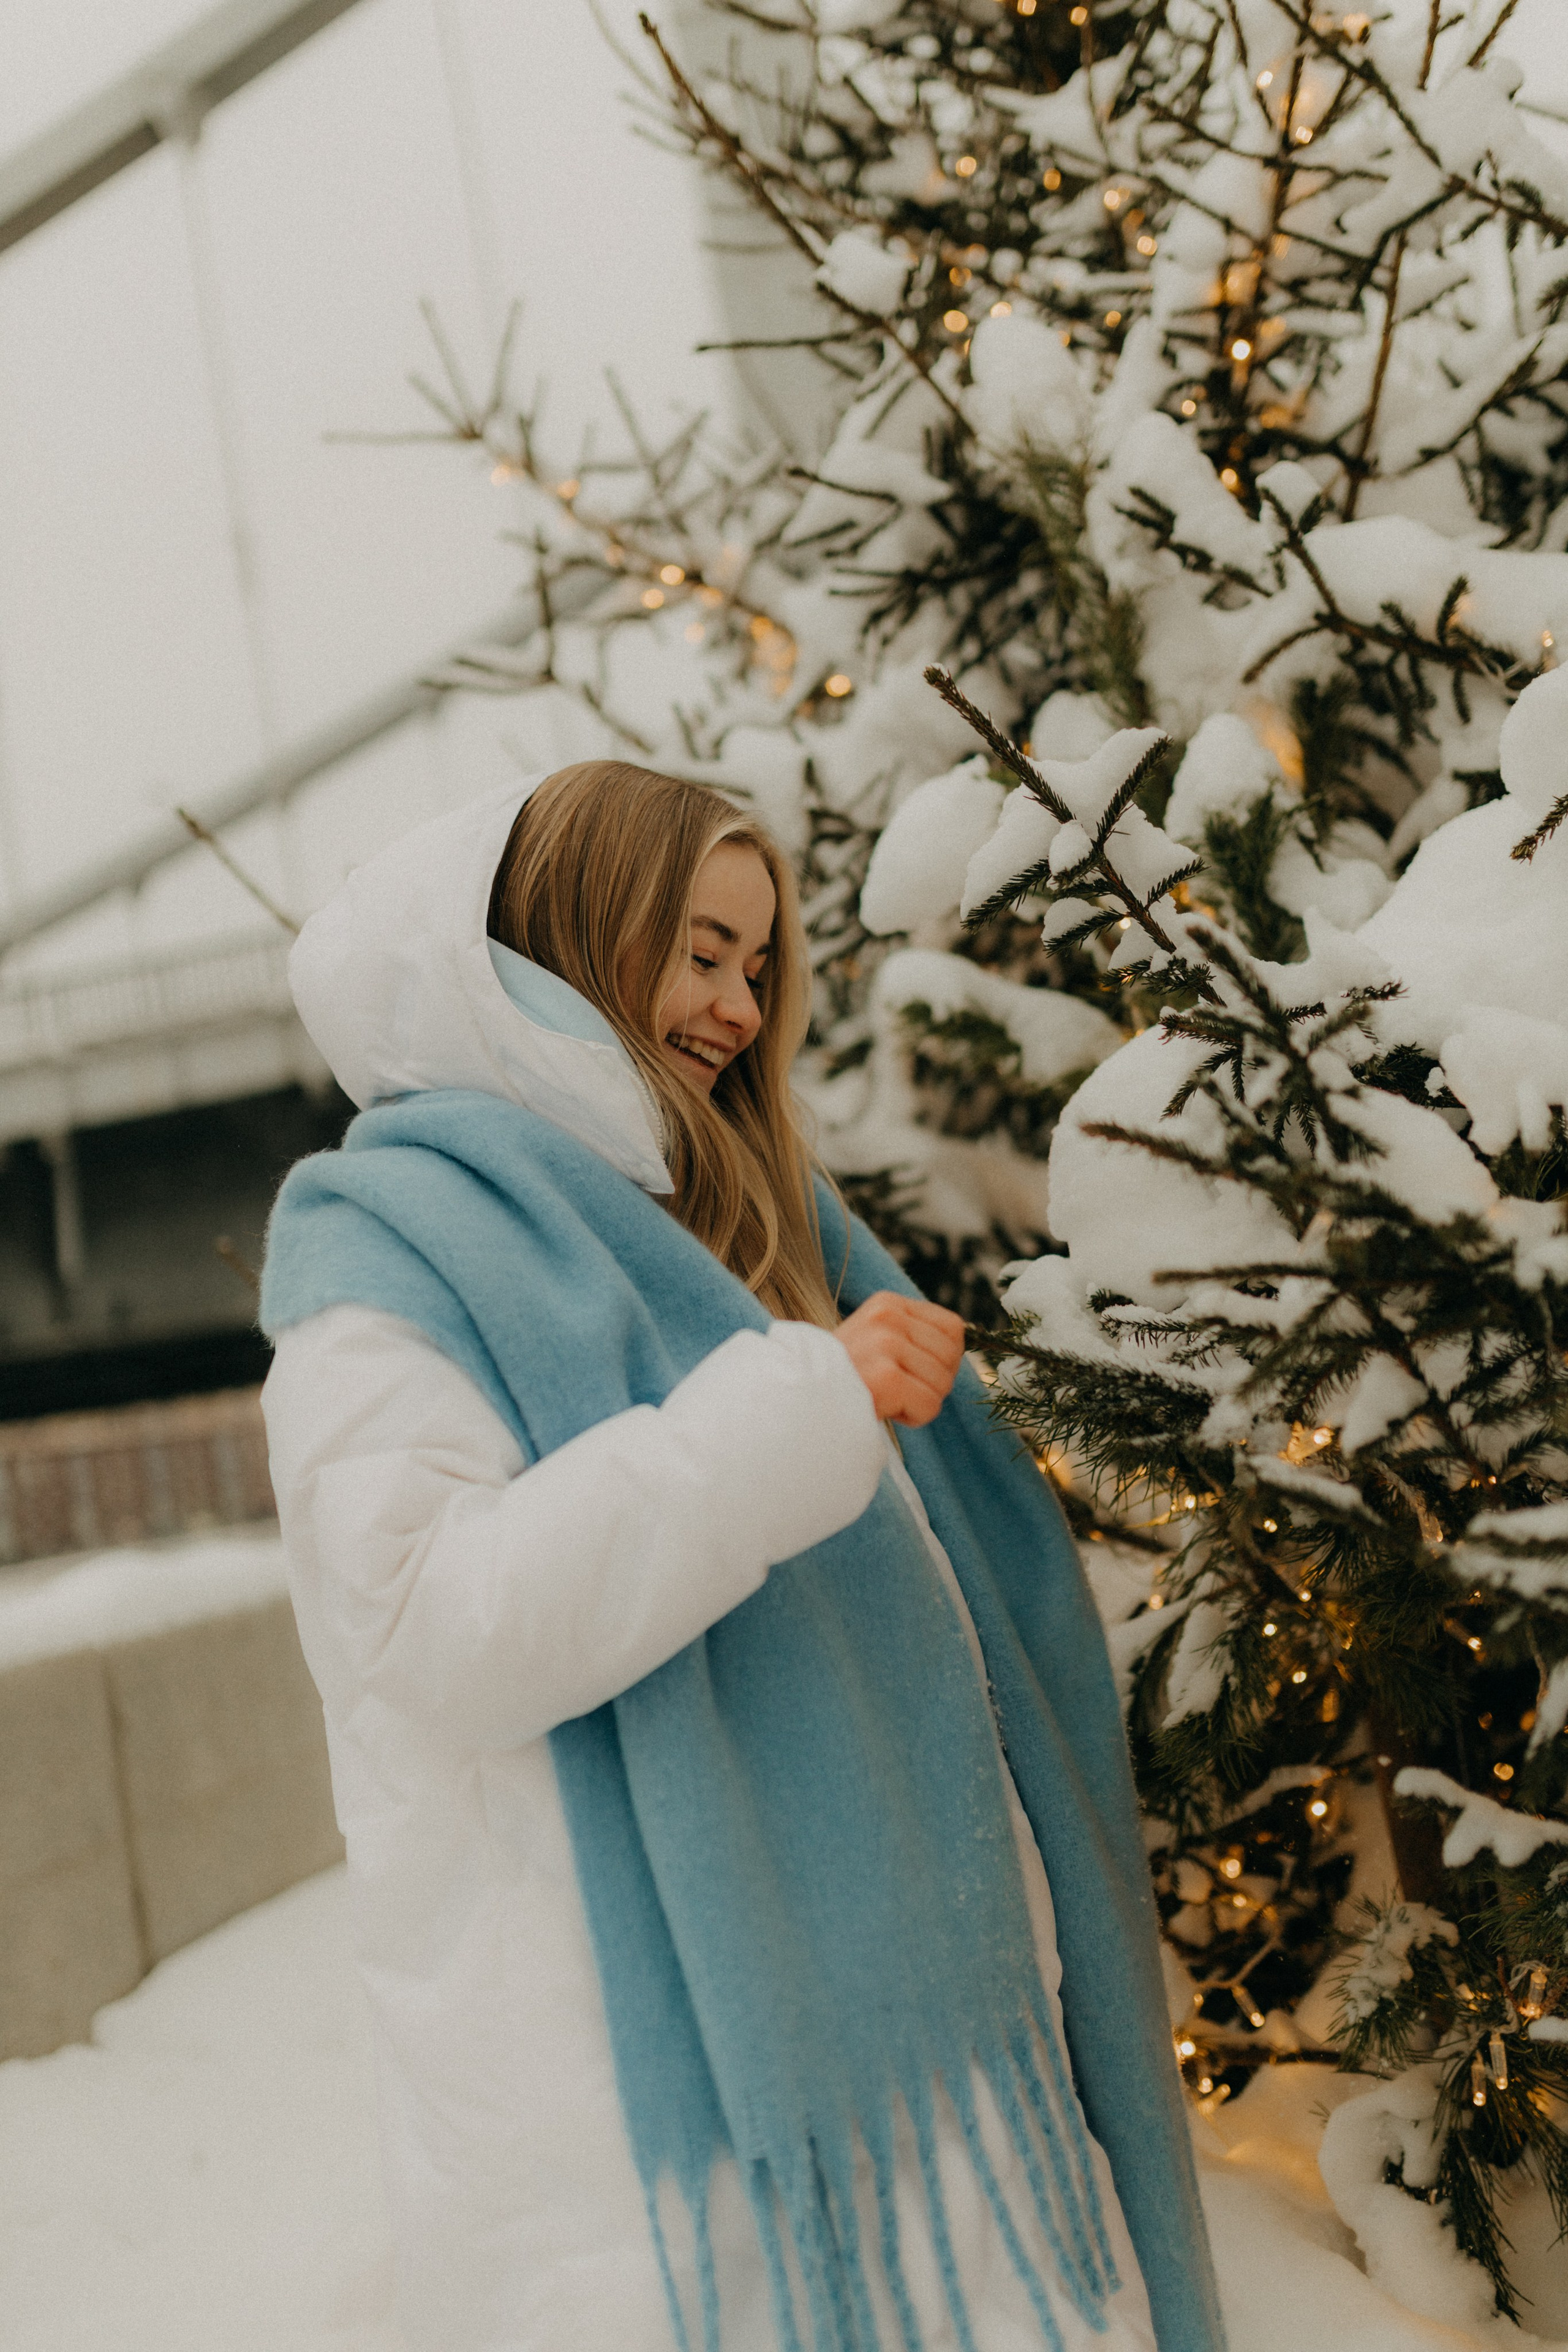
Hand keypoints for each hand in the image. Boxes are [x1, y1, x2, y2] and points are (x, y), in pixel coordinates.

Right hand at [835, 1291, 966, 1427]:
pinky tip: (883, 1409)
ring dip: (919, 1402)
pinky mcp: (886, 1378)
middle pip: (952, 1357)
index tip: (913, 1371)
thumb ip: (912, 1336)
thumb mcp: (875, 1340)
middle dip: (932, 1382)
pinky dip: (913, 1418)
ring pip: (942, 1385)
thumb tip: (962, 1345)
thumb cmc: (842, 1379)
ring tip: (884, 1397)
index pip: (953, 1328)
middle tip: (896, 1389)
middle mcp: (887, 1318)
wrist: (798, 1403)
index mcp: (887, 1304)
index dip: (944, 1358)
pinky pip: (930, 1406)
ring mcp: (885, 1345)